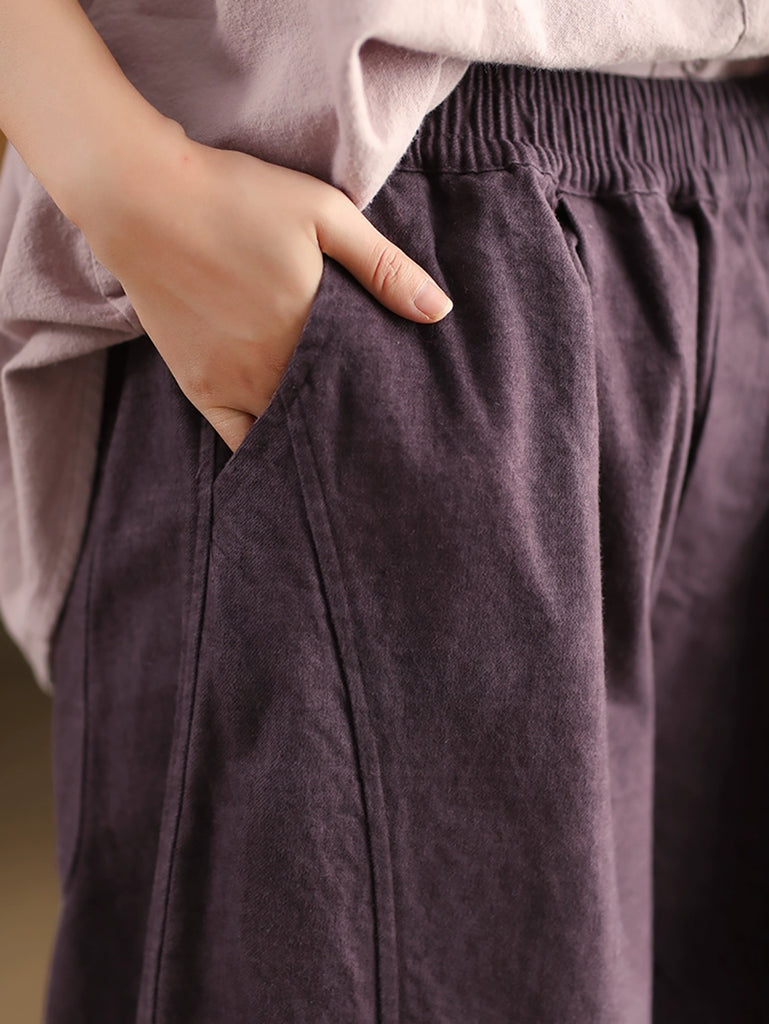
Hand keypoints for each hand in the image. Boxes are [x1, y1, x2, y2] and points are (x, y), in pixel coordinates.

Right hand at [75, 119, 453, 451]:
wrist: (141, 198)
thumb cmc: (237, 197)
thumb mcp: (325, 214)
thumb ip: (383, 266)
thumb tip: (440, 312)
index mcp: (312, 331)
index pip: (363, 385)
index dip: (384, 397)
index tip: (403, 404)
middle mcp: (275, 369)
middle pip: (328, 412)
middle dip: (353, 419)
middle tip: (378, 429)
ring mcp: (233, 383)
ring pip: (287, 431)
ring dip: (313, 434)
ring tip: (337, 440)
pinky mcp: (199, 386)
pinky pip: (236, 438)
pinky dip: (262, 448)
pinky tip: (282, 450)